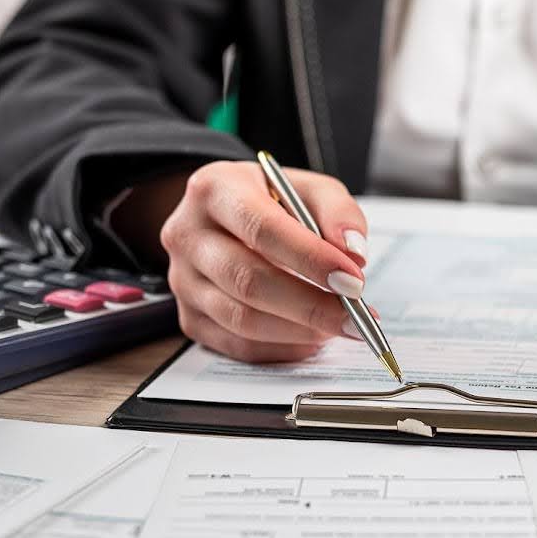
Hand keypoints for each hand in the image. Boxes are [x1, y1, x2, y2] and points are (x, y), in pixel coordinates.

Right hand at [158, 161, 371, 362]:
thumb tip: (354, 254)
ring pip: (242, 320)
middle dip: (310, 304)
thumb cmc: (271, 202)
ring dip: (300, 331)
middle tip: (354, 315)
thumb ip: (338, 212)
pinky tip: (312, 338)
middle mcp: (187, 235)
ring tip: (338, 324)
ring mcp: (182, 281)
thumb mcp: (308, 189)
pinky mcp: (190, 318)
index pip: (261, 228)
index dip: (310, 258)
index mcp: (214, 189)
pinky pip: (238, 346)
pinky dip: (283, 348)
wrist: (226, 218)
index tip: (352, 280)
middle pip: (248, 280)